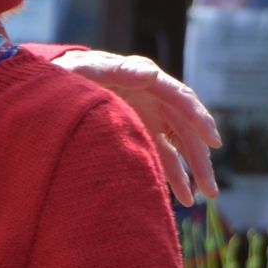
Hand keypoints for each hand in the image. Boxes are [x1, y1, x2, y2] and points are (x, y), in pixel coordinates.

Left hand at [54, 50, 220, 205]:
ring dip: (191, 171)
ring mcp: (148, 116)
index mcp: (144, 78)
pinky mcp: (139, 132)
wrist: (54, 80)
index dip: (198, 119)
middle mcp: (153, 97)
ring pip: (178, 146)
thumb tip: (150, 73)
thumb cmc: (69, 72)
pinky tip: (182, 196)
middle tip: (210, 188)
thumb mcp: (87, 69)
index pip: (180, 98)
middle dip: (200, 158)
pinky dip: (172, 175)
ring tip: (201, 198)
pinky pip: (162, 155)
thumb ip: (115, 71)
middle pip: (185, 128)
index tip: (213, 141)